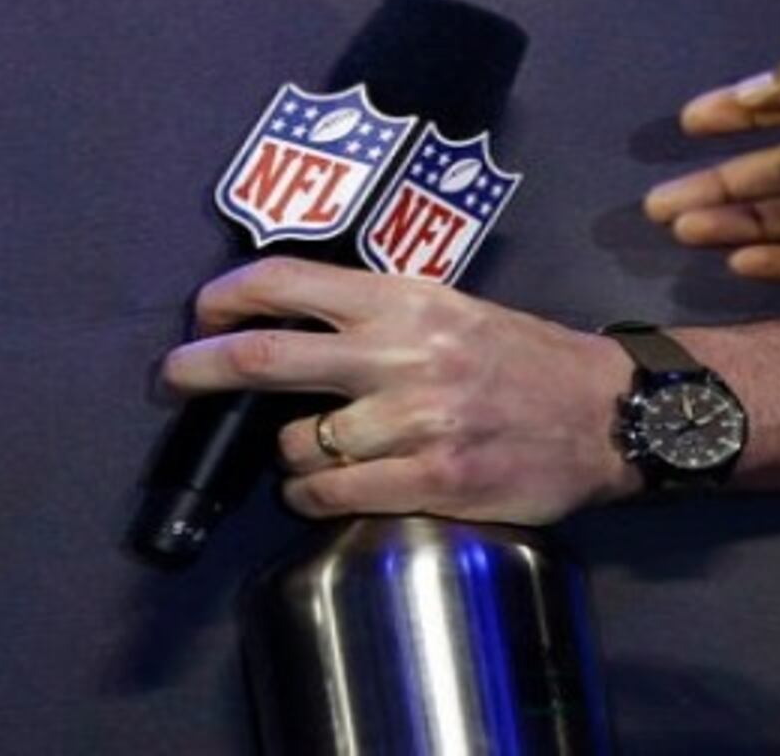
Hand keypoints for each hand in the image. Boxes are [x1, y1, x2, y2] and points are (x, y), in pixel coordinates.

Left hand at [157, 259, 635, 526]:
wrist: (604, 411)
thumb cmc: (517, 356)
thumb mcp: (446, 305)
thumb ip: (373, 310)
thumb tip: (287, 318)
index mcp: (401, 298)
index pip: (286, 282)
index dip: (227, 297)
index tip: (202, 313)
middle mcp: (401, 354)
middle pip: (266, 358)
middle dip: (200, 368)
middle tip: (175, 378)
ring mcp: (415, 421)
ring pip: (296, 443)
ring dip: (281, 455)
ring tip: (299, 454)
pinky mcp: (433, 479)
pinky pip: (333, 494)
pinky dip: (309, 496)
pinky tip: (318, 490)